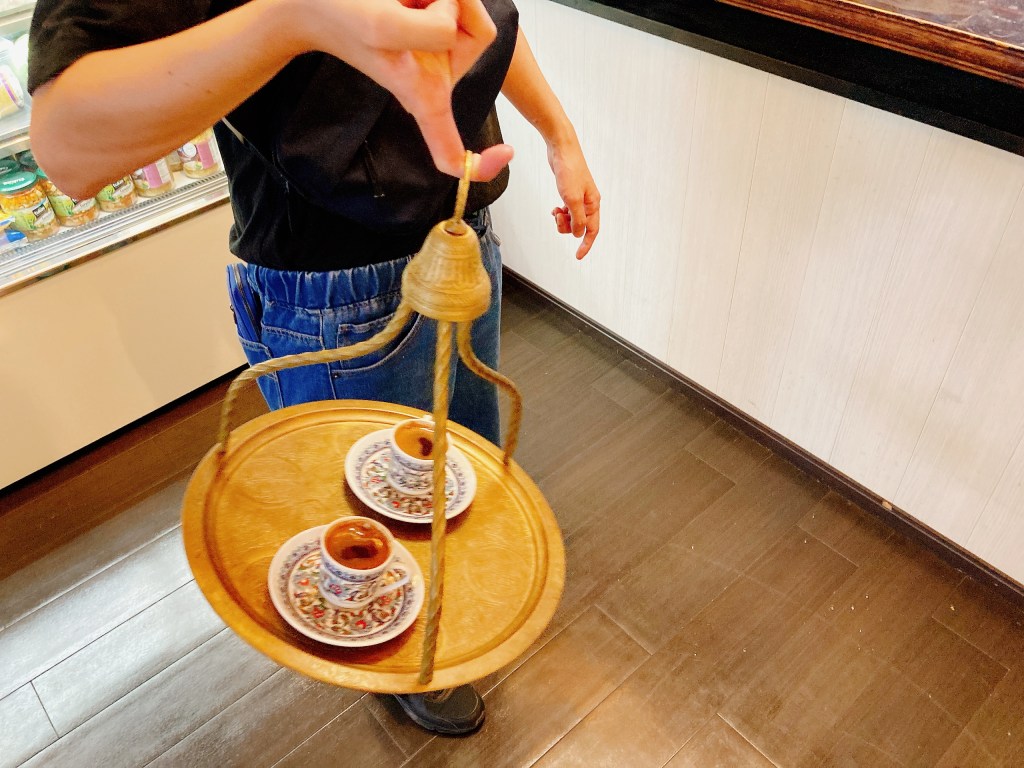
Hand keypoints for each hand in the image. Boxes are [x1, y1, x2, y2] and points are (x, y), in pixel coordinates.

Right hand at [308, 0, 512, 180]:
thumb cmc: (342, 15)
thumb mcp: (380, 25)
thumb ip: (430, 30)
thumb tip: (457, 19)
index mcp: (424, 96)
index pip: (451, 152)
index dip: (480, 163)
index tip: (505, 152)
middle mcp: (437, 74)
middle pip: (481, 33)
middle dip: (451, 4)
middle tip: (408, 4)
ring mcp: (439, 48)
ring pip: (470, 7)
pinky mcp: (437, 22)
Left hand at [547, 138, 599, 258]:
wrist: (562, 149)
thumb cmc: (569, 170)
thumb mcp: (572, 199)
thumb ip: (577, 219)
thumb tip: (579, 234)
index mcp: (593, 204)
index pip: (592, 230)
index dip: (586, 245)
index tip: (578, 256)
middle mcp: (589, 202)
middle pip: (580, 226)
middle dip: (568, 227)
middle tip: (558, 219)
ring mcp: (579, 197)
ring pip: (572, 219)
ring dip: (562, 220)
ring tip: (556, 211)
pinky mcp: (570, 192)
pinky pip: (567, 210)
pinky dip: (560, 212)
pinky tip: (555, 208)